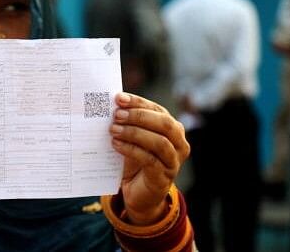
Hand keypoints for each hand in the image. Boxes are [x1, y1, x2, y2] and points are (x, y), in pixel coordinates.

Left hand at [110, 93, 189, 224]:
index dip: (138, 102)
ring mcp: (173, 161)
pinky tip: (116, 144)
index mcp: (172, 128)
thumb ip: (127, 122)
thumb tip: (110, 105)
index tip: (118, 98)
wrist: (137, 192)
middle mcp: (178, 143)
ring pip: (160, 142)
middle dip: (139, 117)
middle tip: (116, 115)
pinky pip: (150, 160)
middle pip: (164, 124)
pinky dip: (132, 150)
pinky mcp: (164, 177)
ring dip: (134, 133)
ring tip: (113, 130)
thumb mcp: (132, 138)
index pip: (157, 109)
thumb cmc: (135, 160)